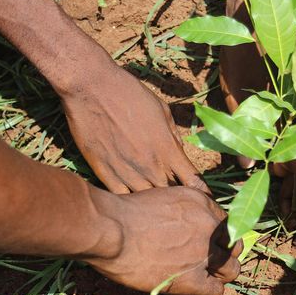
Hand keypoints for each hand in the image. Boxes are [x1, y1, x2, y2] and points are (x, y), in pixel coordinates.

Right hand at [61, 62, 208, 193]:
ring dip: (153, 203)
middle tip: (178, 201)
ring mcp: (126, 172)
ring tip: (155, 206)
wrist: (91, 88)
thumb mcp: (161, 110)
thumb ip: (173, 136)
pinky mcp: (104, 173)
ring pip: (146, 201)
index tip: (204, 198)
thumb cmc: (129, 93)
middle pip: (170, 195)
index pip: (192, 180)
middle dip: (176, 198)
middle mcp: (150, 165)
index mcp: (167, 149)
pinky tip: (131, 203)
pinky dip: (130, 202)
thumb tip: (178, 153)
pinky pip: (122, 198)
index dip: (200, 192)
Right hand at [86, 187, 241, 294]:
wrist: (111, 229)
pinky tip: (189, 290)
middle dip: (222, 254)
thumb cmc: (124, 213)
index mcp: (200, 201)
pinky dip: (205, 293)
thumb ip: (179, 212)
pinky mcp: (193, 278)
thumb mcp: (159, 198)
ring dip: (218, 275)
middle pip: (232, 245)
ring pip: (231, 270)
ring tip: (200, 278)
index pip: (225, 222)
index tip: (204, 243)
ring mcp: (204, 252)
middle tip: (204, 261)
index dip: (216, 236)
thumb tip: (182, 227)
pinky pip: (215, 291)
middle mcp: (209, 225)